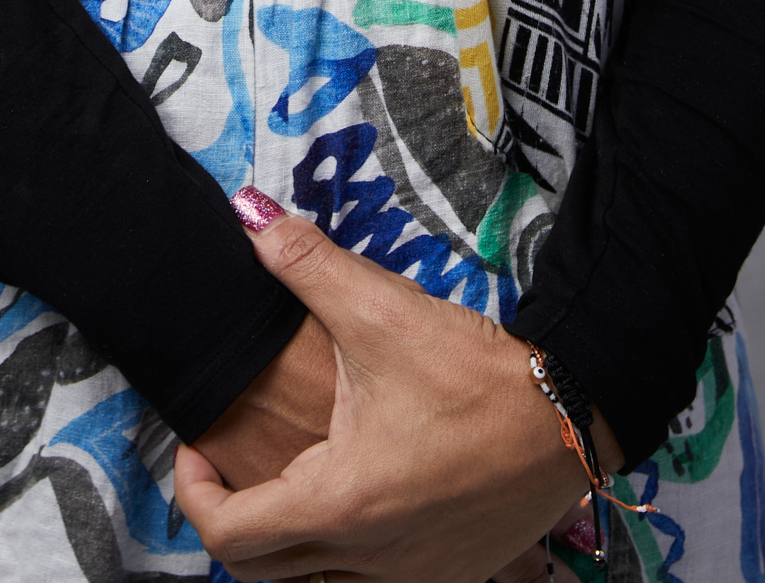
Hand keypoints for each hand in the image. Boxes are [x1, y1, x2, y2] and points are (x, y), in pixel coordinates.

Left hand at [172, 194, 587, 582]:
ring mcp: (409, 576)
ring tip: (285, 482)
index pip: (228, 534)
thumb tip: (248, 217)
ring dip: (286, 545)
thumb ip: (305, 264)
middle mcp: (368, 559)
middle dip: (230, 522)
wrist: (572, 416)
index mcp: (339, 503)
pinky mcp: (446, 575)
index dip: (192, 491)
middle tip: (228, 469)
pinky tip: (354, 501)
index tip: (196, 446)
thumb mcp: (381, 308)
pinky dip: (341, 557)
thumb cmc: (475, 374)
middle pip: (261, 575)